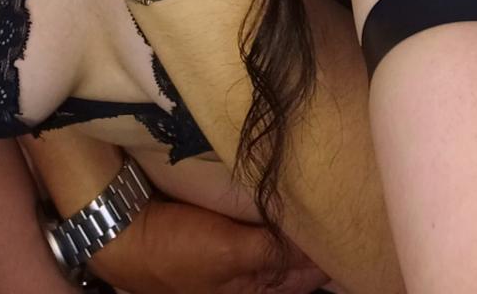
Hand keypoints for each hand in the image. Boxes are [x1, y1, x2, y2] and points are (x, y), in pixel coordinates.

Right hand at [89, 197, 326, 293]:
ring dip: (293, 221)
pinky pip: (257, 221)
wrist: (124, 229)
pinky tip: (284, 192)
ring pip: (276, 239)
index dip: (327, 256)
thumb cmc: (175, 250)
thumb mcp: (229, 253)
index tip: (352, 228)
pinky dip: (272, 210)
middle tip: (343, 206)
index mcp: (252, 293)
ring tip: (321, 194)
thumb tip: (314, 249)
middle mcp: (247, 276)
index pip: (304, 277)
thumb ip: (272, 252)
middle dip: (313, 239)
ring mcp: (233, 251)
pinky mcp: (220, 227)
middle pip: (291, 260)